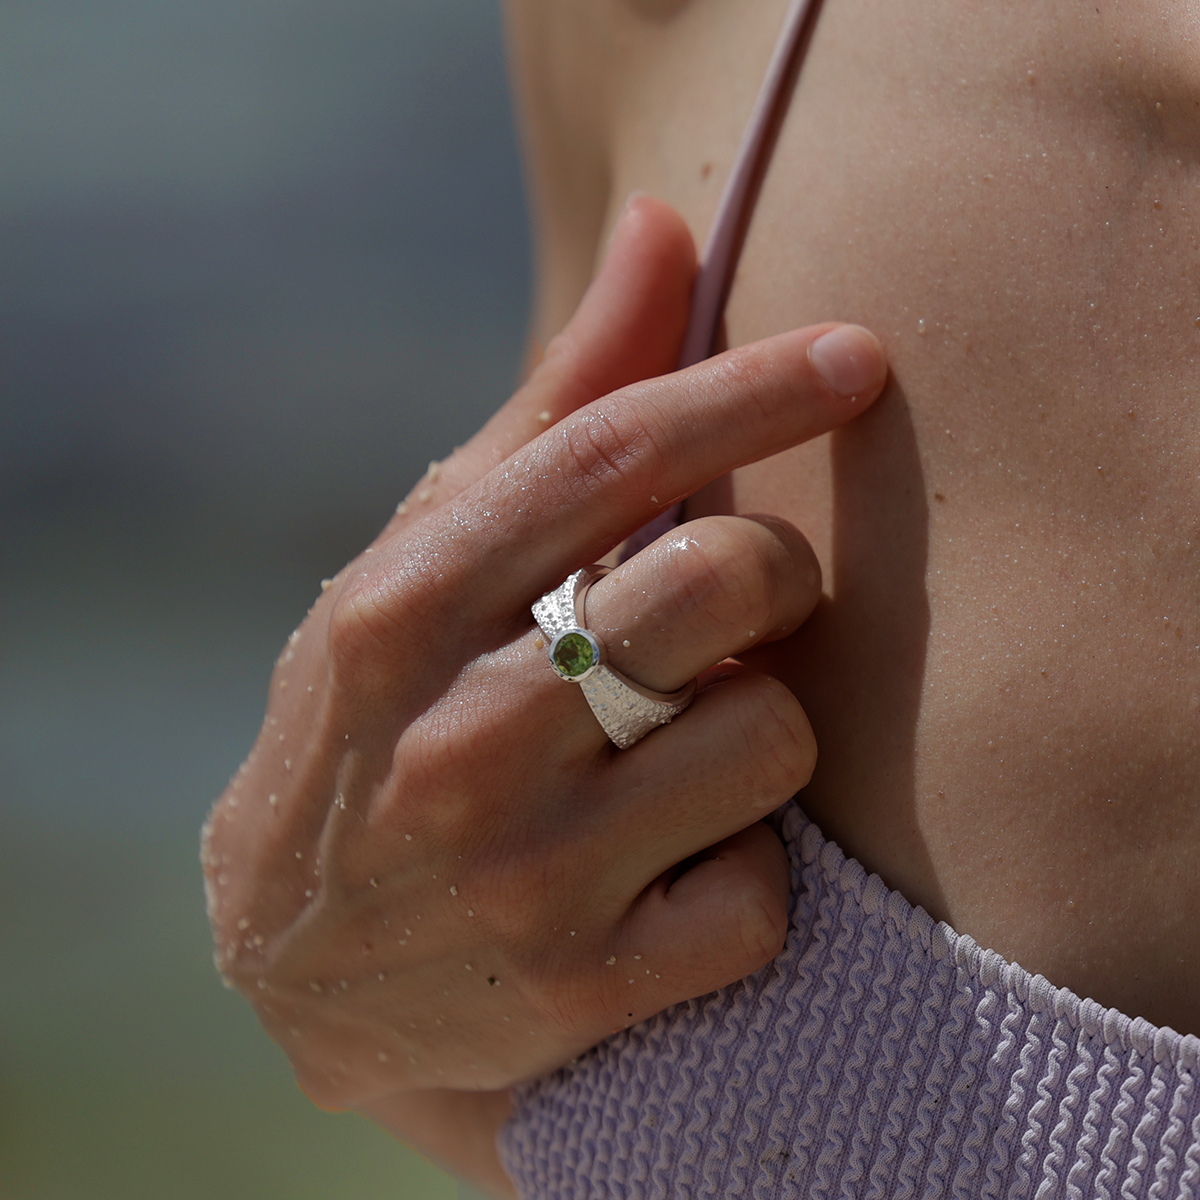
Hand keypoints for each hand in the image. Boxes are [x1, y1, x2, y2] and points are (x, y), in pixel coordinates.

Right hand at [201, 197, 887, 1110]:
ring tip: (679, 747)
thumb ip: (552, 409)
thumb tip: (663, 226)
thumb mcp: (427, 565)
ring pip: (771, 737)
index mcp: (402, 609)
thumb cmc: (381, 721)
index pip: (608, 458)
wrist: (300, 963)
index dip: (749, 391)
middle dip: (770, 571)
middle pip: (720, 582)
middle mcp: (456, 740)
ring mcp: (521, 878)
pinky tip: (674, 867)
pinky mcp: (584, 992)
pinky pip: (765, 897)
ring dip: (757, 725)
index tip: (852, 357)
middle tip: (736, 596)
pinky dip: (748, 868)